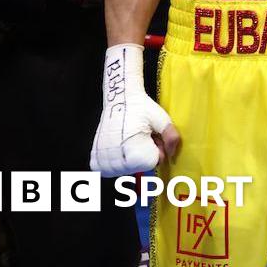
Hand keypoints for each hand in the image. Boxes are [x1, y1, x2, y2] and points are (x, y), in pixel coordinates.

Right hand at [90, 44, 180, 175]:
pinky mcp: (96, 158)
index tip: (153, 136)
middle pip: (139, 167)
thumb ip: (171, 137)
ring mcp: (103, 161)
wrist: (120, 98)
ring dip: (132, 156)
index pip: (153, 163)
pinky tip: (121, 145)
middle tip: (143, 135)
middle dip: (145, 153)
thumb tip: (171, 154)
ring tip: (131, 138)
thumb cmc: (141, 108)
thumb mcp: (162, 120)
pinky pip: (111, 168)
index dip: (157, 149)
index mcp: (133, 155)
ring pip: (126, 168)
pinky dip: (119, 158)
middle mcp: (116, 162)